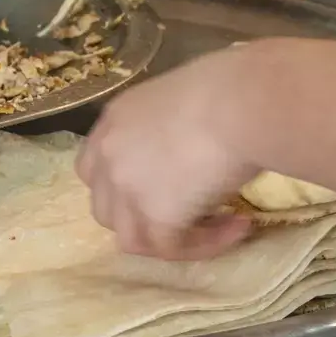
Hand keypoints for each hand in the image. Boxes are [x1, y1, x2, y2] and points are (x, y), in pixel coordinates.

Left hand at [76, 45, 264, 260]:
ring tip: (219, 225)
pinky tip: (240, 226)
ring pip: (132, 237)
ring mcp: (126, 187)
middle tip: (190, 210)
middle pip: (105, 207)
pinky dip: (207, 244)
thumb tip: (196, 152)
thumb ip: (172, 131)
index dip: (121, 186)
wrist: (241, 103)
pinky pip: (173, 248)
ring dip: (174, 239)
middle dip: (143, 217)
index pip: (94, 167)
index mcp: (115, 120)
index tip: (163, 187)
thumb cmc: (230, 87)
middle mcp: (109, 153)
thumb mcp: (184, 101)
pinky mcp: (155, 216)